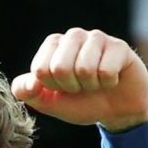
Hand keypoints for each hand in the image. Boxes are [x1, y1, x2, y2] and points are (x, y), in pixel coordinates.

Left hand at [11, 28, 147, 132]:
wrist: (118, 111)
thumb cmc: (83, 102)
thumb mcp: (51, 102)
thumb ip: (28, 93)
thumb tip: (28, 84)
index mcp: (53, 45)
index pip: (40, 70)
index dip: (54, 88)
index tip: (65, 88)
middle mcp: (74, 36)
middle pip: (60, 68)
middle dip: (72, 87)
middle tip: (82, 87)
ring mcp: (97, 39)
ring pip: (85, 69)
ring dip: (92, 86)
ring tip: (97, 83)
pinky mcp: (119, 47)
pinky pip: (106, 71)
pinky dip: (109, 84)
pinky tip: (113, 80)